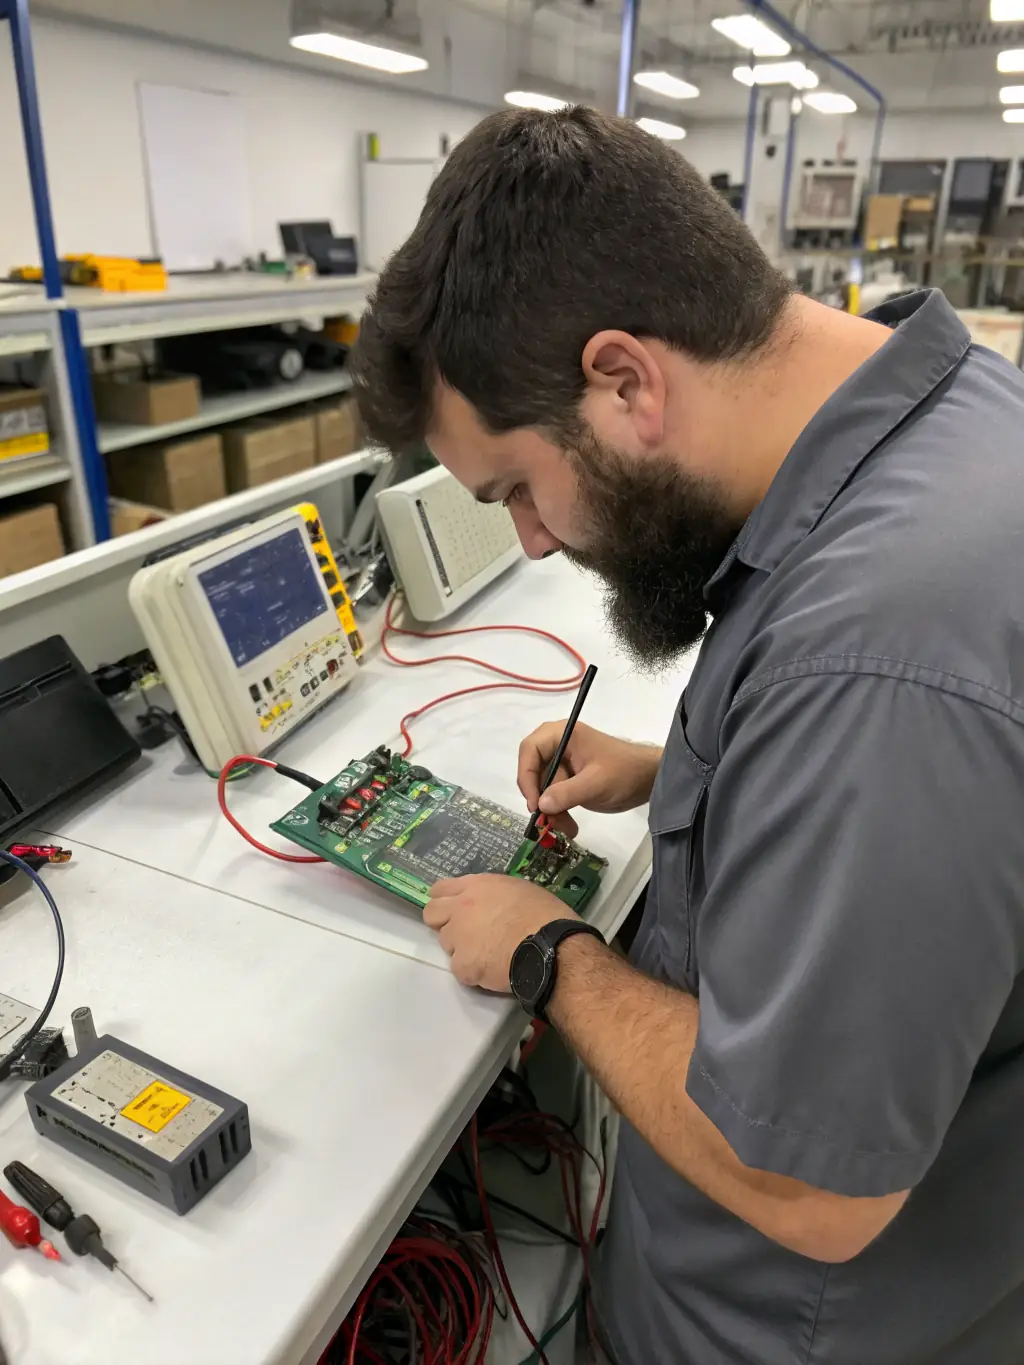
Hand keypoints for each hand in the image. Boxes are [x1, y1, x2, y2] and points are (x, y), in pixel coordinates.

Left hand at [425, 874, 570, 990]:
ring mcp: (459, 937)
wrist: (553, 947)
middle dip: (444, 924)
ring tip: (491, 955)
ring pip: (447, 945)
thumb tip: (490, 904)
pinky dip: (474, 973)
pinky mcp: (463, 965)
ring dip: (463, 950)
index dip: (446, 901)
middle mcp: (461, 908)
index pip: (440, 889)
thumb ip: (494, 895)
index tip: (456, 910)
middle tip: (466, 935)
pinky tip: (495, 971)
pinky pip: (461, 970)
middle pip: (432, 915)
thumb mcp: (519, 890)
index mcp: (477, 886)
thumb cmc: (546, 916)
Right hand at [518, 721, 662, 836]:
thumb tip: (540, 805)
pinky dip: (559, 811)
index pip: (529, 749)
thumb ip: (566, 793)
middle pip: (533, 771)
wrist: (650, 780)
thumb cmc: (625, 772)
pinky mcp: (570, 780)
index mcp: (562, 735)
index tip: (534, 802)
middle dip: (541, 798)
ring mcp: (564, 763)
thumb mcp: (596, 783)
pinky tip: (569, 826)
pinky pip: (555, 796)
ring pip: (543, 788)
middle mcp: (558, 746)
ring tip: (567, 829)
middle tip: (547, 820)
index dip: (526, 775)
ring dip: (551, 811)